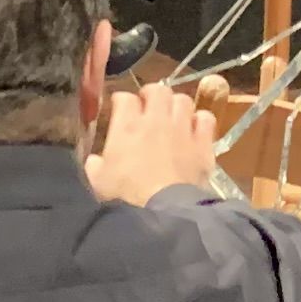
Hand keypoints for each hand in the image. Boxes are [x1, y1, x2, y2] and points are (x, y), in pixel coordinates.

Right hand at [86, 83, 219, 207]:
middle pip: (157, 89)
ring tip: (173, 115)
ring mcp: (182, 128)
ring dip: (177, 105)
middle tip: (148, 105)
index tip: (120, 108)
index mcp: (127, 125)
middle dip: (152, 94)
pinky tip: (195, 130)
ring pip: (183, 99)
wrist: (164, 211)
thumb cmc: (127, 196)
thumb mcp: (99, 182)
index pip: (124, 97)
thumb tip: (94, 161)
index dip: (122, 101)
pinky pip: (206, 118)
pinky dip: (200, 121)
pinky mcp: (203, 143)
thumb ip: (95, 166)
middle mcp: (156, 119)